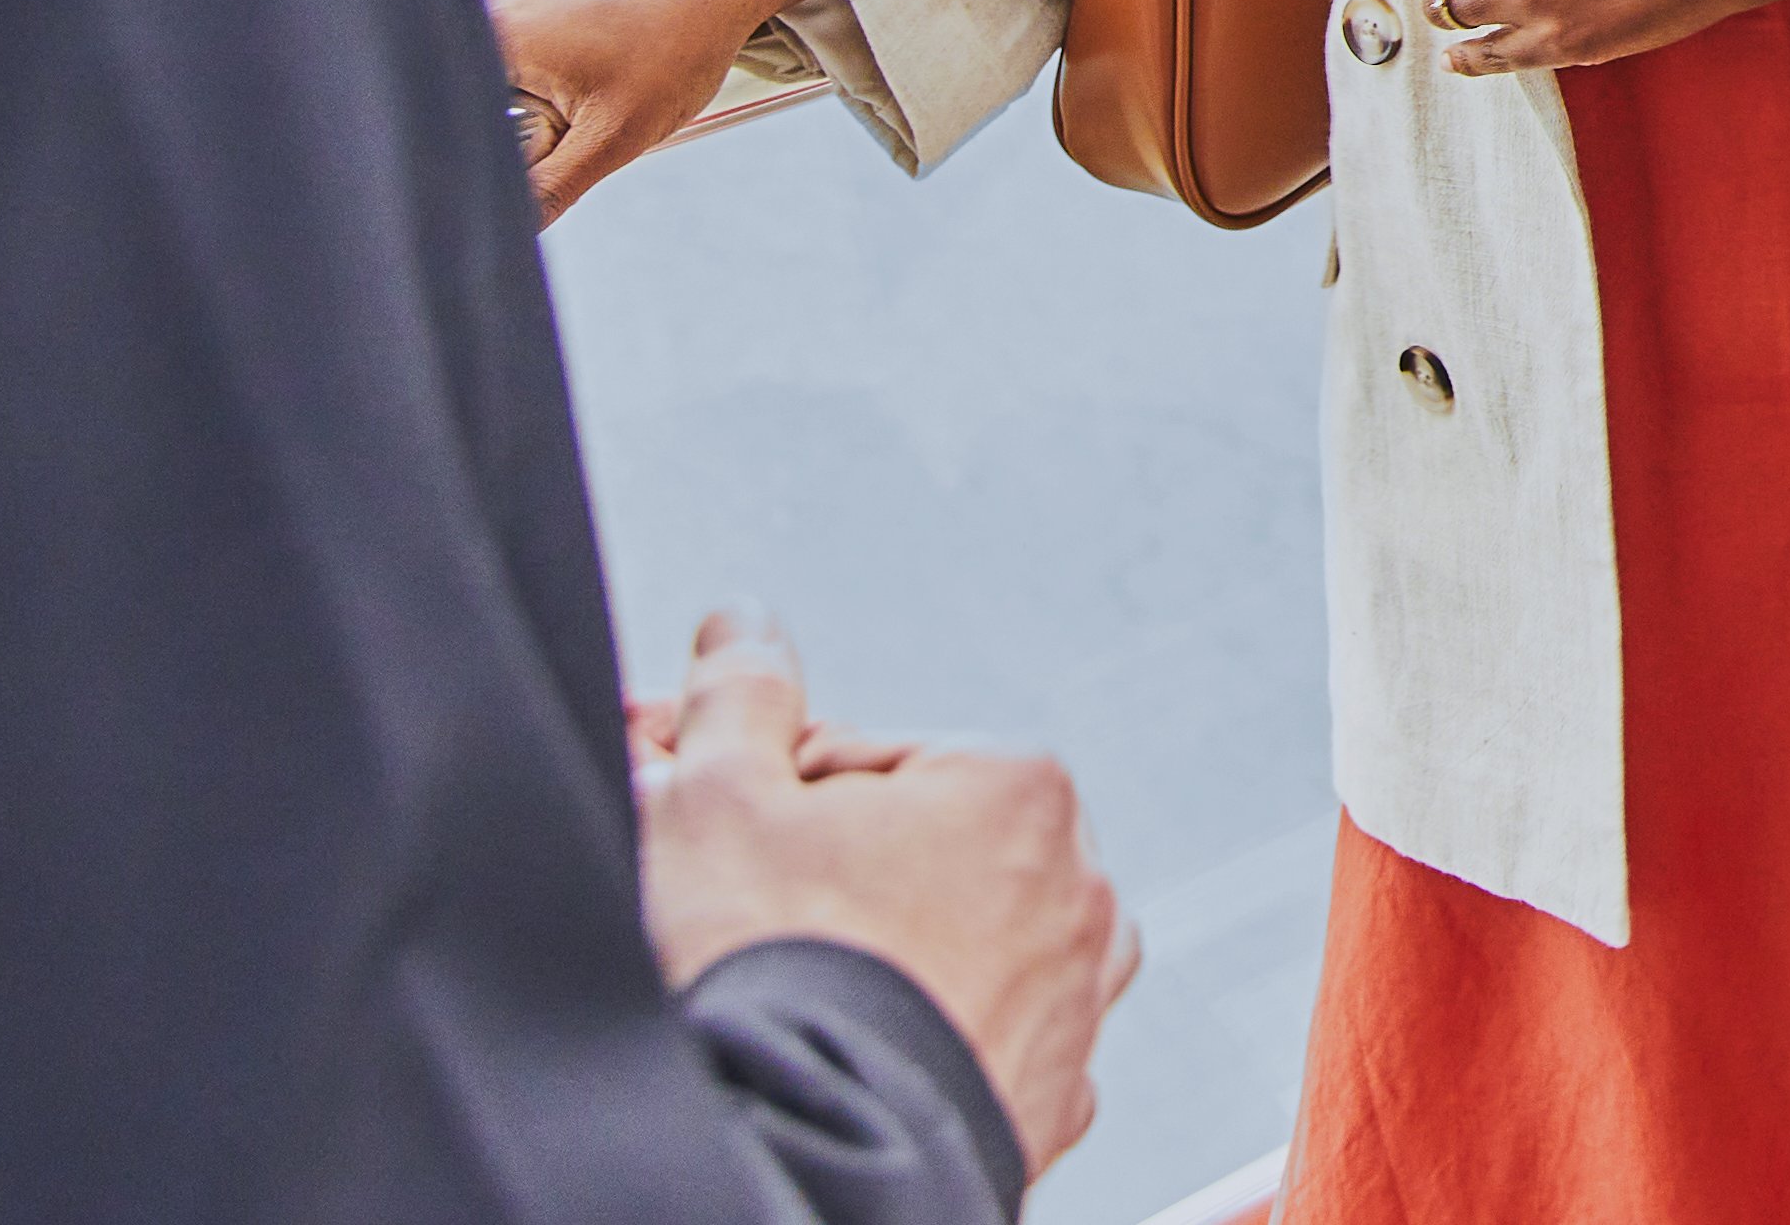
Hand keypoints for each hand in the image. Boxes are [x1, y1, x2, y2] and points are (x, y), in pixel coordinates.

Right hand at [498, 0, 826, 222]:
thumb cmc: (677, 44)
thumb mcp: (613, 134)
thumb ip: (550, 189)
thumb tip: (509, 227)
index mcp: (497, 32)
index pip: (447, 116)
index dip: (470, 160)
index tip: (514, 173)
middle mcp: (494, 4)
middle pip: (471, 101)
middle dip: (510, 133)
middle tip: (566, 131)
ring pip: (497, 82)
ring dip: (530, 111)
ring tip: (591, 97)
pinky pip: (521, 57)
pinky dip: (546, 84)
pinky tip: (592, 81)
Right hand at [635, 612, 1135, 1174]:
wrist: (804, 1155)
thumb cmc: (771, 982)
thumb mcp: (715, 795)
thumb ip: (738, 698)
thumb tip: (745, 634)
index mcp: (1017, 787)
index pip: (867, 758)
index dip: (770, 795)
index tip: (717, 832)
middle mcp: (1075, 891)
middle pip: (916, 850)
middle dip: (821, 868)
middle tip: (737, 912)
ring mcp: (1072, 1007)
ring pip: (954, 946)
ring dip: (878, 951)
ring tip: (792, 989)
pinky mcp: (1045, 1107)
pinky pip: (973, 1046)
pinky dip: (914, 1043)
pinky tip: (844, 1055)